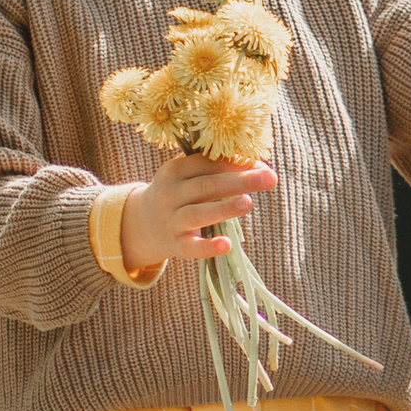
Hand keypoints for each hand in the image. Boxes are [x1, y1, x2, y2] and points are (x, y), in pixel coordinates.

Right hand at [120, 153, 277, 270]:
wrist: (140, 224)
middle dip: (239, 181)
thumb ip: (215, 169)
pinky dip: (208, 247)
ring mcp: (171, 220)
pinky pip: (191, 247)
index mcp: (176, 170)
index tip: (261, 163)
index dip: (235, 162)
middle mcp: (171, 194)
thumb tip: (256, 164)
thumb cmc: (178, 194)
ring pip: (197, 214)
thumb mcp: (187, 176)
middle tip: (270, 178)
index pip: (207, 163)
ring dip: (223, 209)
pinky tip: (227, 244)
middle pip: (207, 186)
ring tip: (248, 203)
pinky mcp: (174, 245)